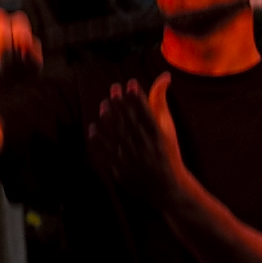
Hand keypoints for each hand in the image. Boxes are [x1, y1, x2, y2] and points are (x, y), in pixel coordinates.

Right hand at [0, 11, 41, 90]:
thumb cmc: (13, 75)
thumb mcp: (30, 72)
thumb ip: (34, 59)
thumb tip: (26, 46)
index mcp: (19, 22)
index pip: (20, 33)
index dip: (18, 54)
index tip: (18, 68)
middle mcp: (0, 17)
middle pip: (3, 36)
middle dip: (4, 61)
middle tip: (4, 76)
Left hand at [88, 74, 189, 207]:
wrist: (166, 186)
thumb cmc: (167, 151)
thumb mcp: (167, 126)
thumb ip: (161, 100)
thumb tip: (164, 75)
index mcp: (158, 134)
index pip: (146, 112)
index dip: (137, 96)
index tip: (130, 83)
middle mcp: (144, 145)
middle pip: (129, 120)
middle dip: (121, 102)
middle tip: (114, 88)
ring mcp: (132, 157)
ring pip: (117, 134)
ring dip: (109, 117)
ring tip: (104, 103)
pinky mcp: (122, 168)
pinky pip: (107, 152)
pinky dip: (99, 139)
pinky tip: (94, 127)